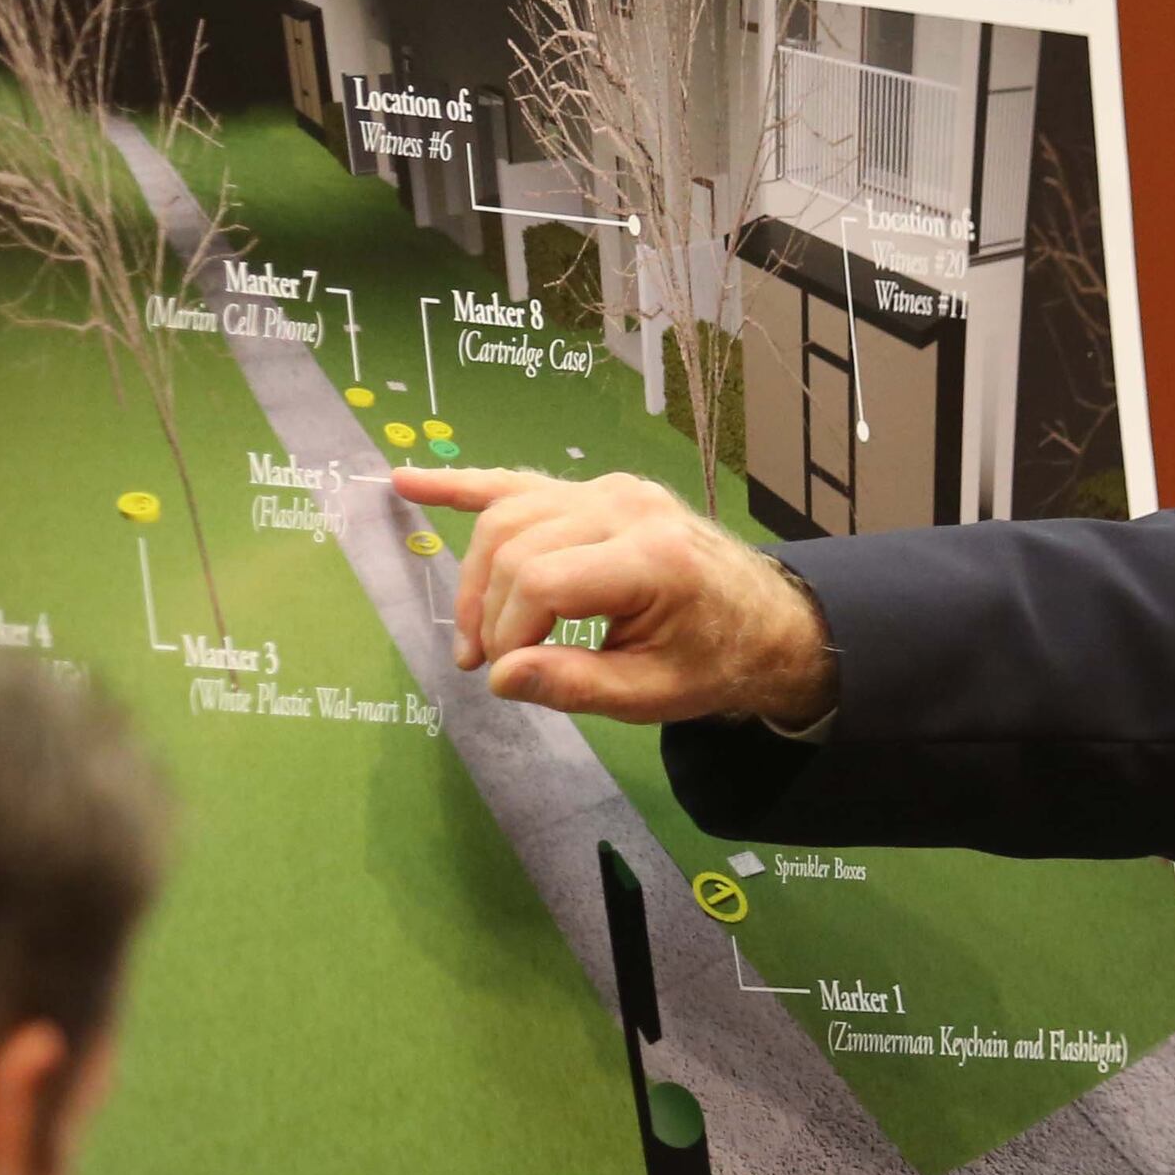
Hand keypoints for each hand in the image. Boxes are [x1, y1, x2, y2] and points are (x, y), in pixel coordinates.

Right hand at [386, 467, 835, 726]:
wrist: (764, 621)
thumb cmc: (711, 660)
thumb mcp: (653, 695)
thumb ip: (575, 685)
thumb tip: (499, 676)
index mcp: (652, 558)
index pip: (542, 580)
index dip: (509, 631)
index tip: (507, 672)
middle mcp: (629, 507)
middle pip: (516, 545)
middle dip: (488, 610)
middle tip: (487, 665)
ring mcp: (614, 490)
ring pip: (509, 515)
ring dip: (476, 573)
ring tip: (474, 633)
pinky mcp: (601, 490)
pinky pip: (521, 482)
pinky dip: (464, 483)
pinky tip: (409, 479)